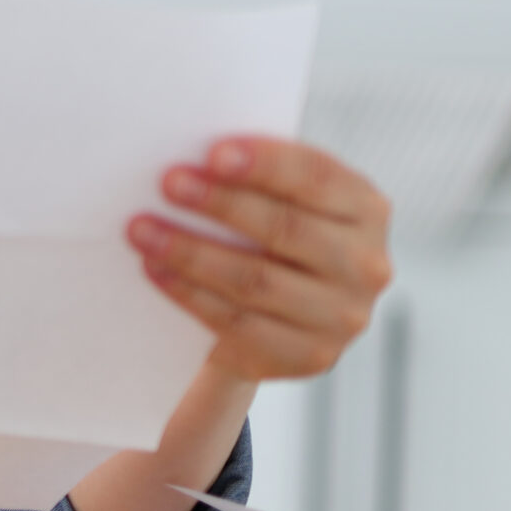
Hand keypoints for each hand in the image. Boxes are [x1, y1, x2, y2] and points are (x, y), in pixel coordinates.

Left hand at [128, 137, 393, 383]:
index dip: (266, 163)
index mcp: (367, 209)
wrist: (282, 317)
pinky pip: (237, 322)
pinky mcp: (308, 357)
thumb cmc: (275, 236)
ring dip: (191, 251)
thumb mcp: (287, 201)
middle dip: (220, 203)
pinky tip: (155, 269)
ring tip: (142, 230)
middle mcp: (366, 264)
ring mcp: (342, 317)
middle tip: (168, 183)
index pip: (318, 177)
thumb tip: (194, 155)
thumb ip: (262, 178)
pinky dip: (189, 293)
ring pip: (255, 280)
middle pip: (286, 228)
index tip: (212, 154)